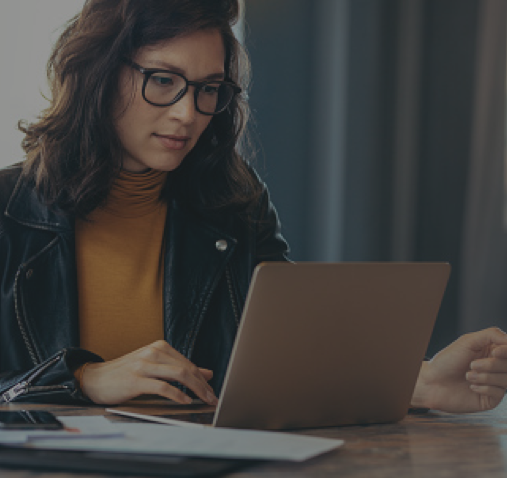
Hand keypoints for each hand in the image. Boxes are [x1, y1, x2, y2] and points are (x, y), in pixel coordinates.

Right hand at [80, 340, 217, 405]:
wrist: (95, 378)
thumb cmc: (125, 374)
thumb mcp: (154, 367)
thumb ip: (178, 369)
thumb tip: (207, 373)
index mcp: (159, 347)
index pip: (188, 363)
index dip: (203, 378)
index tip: (212, 390)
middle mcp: (153, 352)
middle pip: (186, 368)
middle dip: (203, 385)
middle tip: (213, 398)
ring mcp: (144, 365)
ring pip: (179, 375)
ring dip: (195, 389)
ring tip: (203, 400)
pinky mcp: (136, 379)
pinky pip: (162, 386)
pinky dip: (177, 394)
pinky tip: (185, 401)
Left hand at [411, 327, 506, 412]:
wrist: (432, 382)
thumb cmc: (447, 361)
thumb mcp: (467, 342)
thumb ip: (491, 335)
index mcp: (491, 351)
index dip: (506, 351)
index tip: (495, 352)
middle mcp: (495, 367)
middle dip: (491, 365)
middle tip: (472, 365)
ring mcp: (494, 383)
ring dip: (485, 377)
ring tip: (468, 376)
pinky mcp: (490, 398)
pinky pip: (498, 393)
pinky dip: (483, 388)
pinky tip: (470, 386)